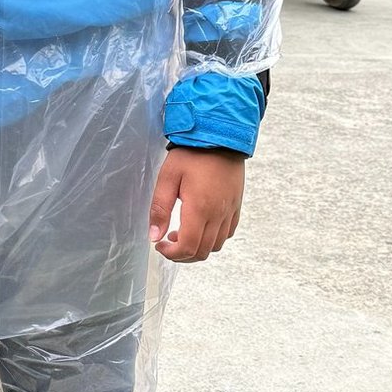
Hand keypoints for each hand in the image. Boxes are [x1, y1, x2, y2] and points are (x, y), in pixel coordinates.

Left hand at [148, 148, 244, 263]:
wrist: (221, 137)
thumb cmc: (192, 154)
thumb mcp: (168, 177)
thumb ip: (160, 209)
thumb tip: (154, 236)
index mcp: (199, 209)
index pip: (187, 247)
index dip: (171, 254)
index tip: (160, 245)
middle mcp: (218, 215)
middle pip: (202, 252)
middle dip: (182, 255)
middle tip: (168, 242)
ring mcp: (229, 211)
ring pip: (216, 246)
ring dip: (198, 248)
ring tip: (182, 233)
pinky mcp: (236, 206)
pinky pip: (228, 233)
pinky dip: (213, 239)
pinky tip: (201, 226)